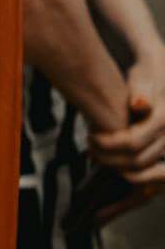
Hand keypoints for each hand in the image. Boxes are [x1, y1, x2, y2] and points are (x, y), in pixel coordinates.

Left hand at [87, 54, 164, 184]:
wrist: (159, 77)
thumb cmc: (147, 77)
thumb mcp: (142, 79)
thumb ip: (141, 92)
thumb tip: (139, 104)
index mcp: (162, 120)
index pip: (132, 143)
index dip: (108, 145)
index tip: (91, 138)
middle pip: (137, 160)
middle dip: (110, 159)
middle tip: (89, 149)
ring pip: (143, 168)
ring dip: (118, 167)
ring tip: (97, 156)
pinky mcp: (162, 149)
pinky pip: (150, 170)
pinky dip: (131, 171)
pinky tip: (110, 163)